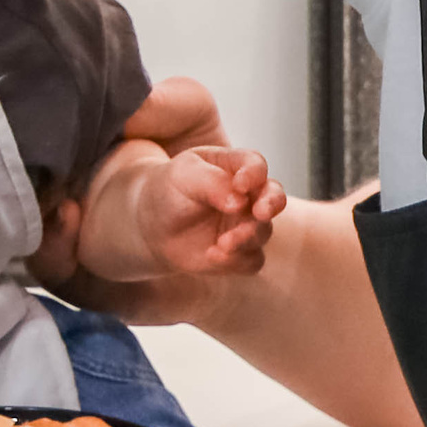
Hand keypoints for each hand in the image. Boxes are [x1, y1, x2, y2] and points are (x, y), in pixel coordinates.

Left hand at [135, 146, 286, 276]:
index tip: (240, 185)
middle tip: (261, 212)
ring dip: (246, 237)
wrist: (152, 225)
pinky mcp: (240, 253)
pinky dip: (236, 260)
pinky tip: (212, 255)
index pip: (255, 165)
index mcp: (235, 167)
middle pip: (274, 197)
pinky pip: (252, 261)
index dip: (253, 174)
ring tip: (221, 243)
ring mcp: (246, 224)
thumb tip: (239, 201)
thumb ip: (212, 182)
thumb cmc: (170, 190)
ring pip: (263, 232)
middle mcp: (248, 196)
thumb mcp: (184, 175)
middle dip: (272, 204)